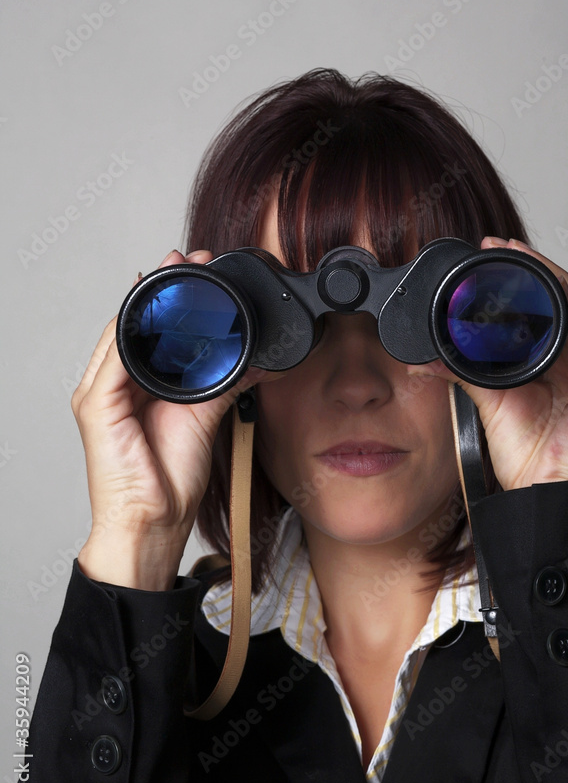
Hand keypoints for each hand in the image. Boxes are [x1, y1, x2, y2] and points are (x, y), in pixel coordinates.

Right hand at [72, 249, 286, 589]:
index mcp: (139, 387)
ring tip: (178, 271)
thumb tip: (255, 361)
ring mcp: (101, 393)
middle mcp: (116, 385)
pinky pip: (116, 359)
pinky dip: (136, 331)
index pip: (153, 330)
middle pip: (138, 323)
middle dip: (165, 287)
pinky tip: (159, 309)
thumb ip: (224, 383)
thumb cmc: (171, 479)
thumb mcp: (205, 419)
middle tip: (192, 258)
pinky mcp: (97, 406)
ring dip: (153, 299)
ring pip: (125, 331)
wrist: (154, 523)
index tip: (203, 272)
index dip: (176, 298)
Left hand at [406, 237, 567, 490]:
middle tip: (503, 245)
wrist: (540, 496)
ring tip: (523, 259)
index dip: (525, 273)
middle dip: (538, 267)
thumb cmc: (523, 455)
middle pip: (567, 299)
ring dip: (553, 281)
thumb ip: (461, 374)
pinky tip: (552, 299)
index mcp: (557, 361)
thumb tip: (425, 358)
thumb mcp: (486, 402)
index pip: (546, 304)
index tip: (493, 251)